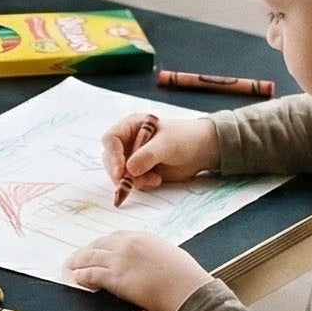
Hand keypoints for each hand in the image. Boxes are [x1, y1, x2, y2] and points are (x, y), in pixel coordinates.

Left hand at [66, 233, 211, 310]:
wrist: (188, 290)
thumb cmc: (186, 278)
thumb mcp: (171, 257)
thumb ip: (156, 256)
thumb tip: (152, 265)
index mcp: (144, 237)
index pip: (116, 237)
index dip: (103, 243)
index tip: (97, 248)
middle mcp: (129, 245)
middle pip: (99, 244)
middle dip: (86, 251)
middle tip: (76, 256)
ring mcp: (120, 260)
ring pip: (91, 258)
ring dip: (78, 262)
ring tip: (70, 266)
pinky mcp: (116, 278)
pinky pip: (91, 274)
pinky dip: (82, 276)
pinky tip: (77, 279)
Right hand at [101, 112, 218, 192]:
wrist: (201, 151)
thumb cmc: (185, 139)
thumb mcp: (166, 144)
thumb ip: (147, 155)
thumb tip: (128, 170)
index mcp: (132, 126)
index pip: (111, 139)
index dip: (113, 155)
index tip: (120, 172)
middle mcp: (128, 140)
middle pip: (110, 158)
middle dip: (120, 172)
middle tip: (133, 181)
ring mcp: (132, 156)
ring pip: (118, 173)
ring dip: (133, 180)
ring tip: (154, 179)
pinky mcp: (139, 171)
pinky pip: (130, 181)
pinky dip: (140, 184)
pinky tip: (156, 180)